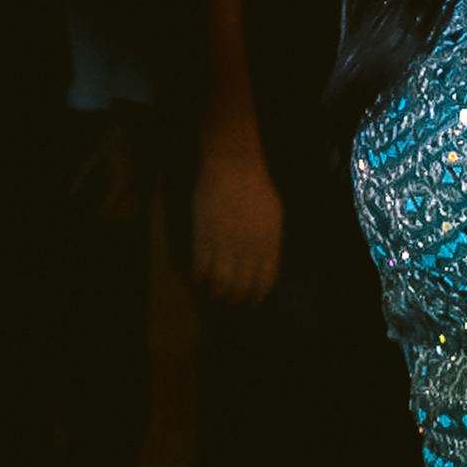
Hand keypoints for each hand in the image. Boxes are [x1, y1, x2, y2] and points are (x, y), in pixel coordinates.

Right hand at [190, 137, 283, 304]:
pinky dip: (196, 279)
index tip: (249, 300)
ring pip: (219, 284)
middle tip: (225, 299)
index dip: (255, 296)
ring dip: (212, 292)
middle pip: (240, 288)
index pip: (263, 283)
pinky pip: (200, 269)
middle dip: (232, 298)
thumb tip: (265, 258)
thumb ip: (269, 239)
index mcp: (269, 246)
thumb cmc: (256, 184)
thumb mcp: (273, 216)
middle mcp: (249, 252)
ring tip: (208, 293)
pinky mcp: (205, 239)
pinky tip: (193, 279)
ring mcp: (226, 246)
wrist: (234, 166)